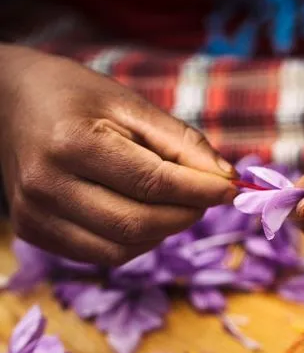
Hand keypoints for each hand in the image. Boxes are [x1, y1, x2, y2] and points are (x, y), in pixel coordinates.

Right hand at [0, 45, 234, 264]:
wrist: (5, 104)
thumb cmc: (74, 97)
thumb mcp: (128, 103)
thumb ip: (179, 141)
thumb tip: (226, 180)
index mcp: (71, 142)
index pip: (152, 183)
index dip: (199, 192)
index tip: (231, 189)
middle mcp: (47, 184)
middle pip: (137, 224)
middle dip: (184, 216)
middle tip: (204, 199)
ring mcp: (35, 214)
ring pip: (121, 250)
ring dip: (161, 233)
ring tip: (173, 206)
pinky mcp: (33, 232)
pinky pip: (101, 255)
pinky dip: (133, 242)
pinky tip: (140, 216)